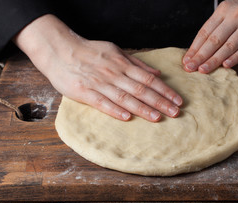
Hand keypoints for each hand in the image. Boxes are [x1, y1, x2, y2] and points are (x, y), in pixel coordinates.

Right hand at [13, 15, 182, 121]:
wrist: (59, 49)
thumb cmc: (89, 51)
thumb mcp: (115, 51)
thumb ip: (136, 63)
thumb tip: (157, 72)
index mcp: (122, 64)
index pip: (148, 79)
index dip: (165, 90)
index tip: (178, 100)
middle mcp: (114, 73)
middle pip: (141, 89)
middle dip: (160, 102)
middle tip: (176, 112)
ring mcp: (99, 83)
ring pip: (125, 97)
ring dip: (143, 108)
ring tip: (158, 117)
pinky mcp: (84, 92)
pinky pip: (102, 102)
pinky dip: (115, 110)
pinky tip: (127, 117)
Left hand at [183, 0, 237, 72]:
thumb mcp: (230, 7)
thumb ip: (217, 24)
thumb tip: (200, 46)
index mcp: (224, 9)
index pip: (205, 32)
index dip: (194, 47)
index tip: (186, 59)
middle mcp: (235, 16)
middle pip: (214, 40)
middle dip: (200, 56)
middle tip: (190, 67)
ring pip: (228, 46)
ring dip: (214, 60)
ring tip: (203, 69)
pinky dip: (235, 58)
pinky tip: (225, 65)